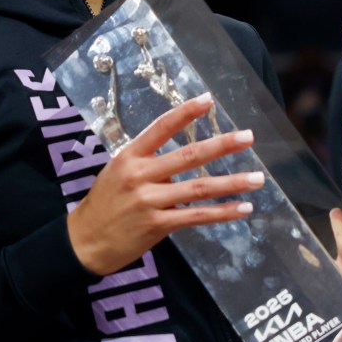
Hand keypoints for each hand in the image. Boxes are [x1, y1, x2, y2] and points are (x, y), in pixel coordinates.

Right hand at [66, 93, 263, 274]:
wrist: (83, 242)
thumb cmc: (104, 203)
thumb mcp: (117, 171)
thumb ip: (148, 161)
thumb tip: (183, 156)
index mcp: (129, 156)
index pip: (161, 127)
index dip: (186, 112)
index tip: (208, 99)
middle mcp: (140, 175)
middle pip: (188, 156)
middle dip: (222, 145)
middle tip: (248, 137)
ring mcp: (149, 201)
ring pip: (199, 188)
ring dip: (232, 183)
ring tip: (257, 179)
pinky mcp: (157, 225)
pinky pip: (196, 216)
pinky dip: (222, 213)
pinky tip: (242, 208)